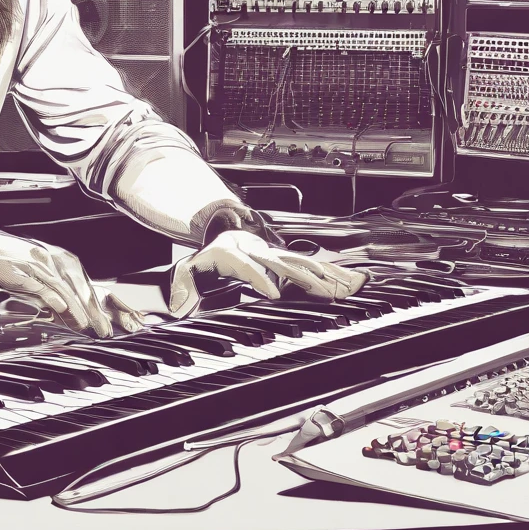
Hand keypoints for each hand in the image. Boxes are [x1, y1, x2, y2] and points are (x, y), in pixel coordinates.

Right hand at [0, 223, 142, 335]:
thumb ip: (23, 294)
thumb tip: (47, 311)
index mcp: (31, 254)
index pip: (73, 271)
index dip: (95, 293)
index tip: (114, 318)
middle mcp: (28, 250)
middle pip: (73, 274)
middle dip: (95, 302)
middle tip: (111, 329)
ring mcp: (13, 254)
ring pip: (55, 277)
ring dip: (76, 302)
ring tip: (91, 326)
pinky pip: (28, 278)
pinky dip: (47, 293)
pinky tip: (60, 308)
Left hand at [169, 230, 367, 317]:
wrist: (222, 225)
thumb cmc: (210, 255)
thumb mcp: (190, 268)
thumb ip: (184, 286)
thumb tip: (178, 304)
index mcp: (233, 253)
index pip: (247, 266)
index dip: (259, 278)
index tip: (272, 294)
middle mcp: (258, 250)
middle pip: (283, 263)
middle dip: (304, 278)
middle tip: (324, 293)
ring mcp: (274, 252)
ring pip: (301, 261)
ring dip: (324, 274)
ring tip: (345, 287)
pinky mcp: (285, 257)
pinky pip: (311, 263)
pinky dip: (331, 272)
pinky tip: (350, 280)